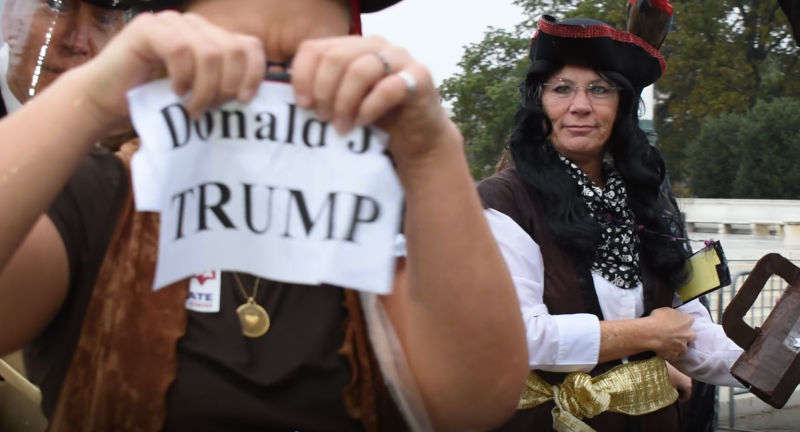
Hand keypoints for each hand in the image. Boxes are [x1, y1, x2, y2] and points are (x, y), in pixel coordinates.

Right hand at [79, 11, 265, 125]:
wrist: (107, 99)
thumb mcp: (201, 94)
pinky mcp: (147, 28)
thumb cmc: (156, 101)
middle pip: (233, 50)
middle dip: (226, 87)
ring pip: (209, 53)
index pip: (250, 46)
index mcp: (212, 38)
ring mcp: (171, 22)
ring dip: (204, 88)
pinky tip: (175, 92)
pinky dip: (182, 77)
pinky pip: (180, 50)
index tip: (244, 102)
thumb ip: (225, 86)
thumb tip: (254, 96)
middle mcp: (195, 24)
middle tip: (208, 108)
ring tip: (191, 108)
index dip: (254, 74)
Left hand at [291, 35, 453, 163]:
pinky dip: (369, 108)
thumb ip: (321, 90)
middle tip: (324, 118)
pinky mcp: (419, 78)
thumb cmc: (375, 119)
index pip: (315, 48)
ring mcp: (400, 58)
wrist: (417, 138)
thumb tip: (289, 95)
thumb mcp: (342, 101)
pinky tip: (362, 123)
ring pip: (360, 70)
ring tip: (342, 126)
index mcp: (352, 46)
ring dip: (345, 103)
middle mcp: (376, 45)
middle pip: (334, 58)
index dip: (302, 77)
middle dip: (323, 92)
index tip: (303, 105)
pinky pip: (388, 88)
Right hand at [647, 308, 695, 362]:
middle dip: (686, 336)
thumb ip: (674, 315)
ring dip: (679, 346)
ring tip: (671, 345)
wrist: (650, 333)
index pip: (690, 320)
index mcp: (687, 321)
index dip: (684, 321)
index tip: (678, 322)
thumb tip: (675, 318)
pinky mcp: (674, 355)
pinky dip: (670, 354)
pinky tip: (664, 351)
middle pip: (692, 336)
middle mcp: (688, 335)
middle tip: (678, 335)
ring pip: (684, 348)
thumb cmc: (658, 318)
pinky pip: (673, 356)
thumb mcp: (667, 310)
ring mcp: (682, 347)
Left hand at [666, 362, 691, 402]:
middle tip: (671, 395)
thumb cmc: (666, 378)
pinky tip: (670, 381)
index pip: (687, 397)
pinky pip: (681, 378)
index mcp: (688, 385)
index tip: (673, 402)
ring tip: (669, 388)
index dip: (680, 401)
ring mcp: (686, 373)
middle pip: (685, 390)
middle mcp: (690, 380)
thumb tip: (673, 400)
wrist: (660, 363)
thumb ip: (673, 397)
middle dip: (679, 394)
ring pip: (683, 384)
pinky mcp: (681, 369)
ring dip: (677, 387)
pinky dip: (677, 382)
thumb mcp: (669, 389)